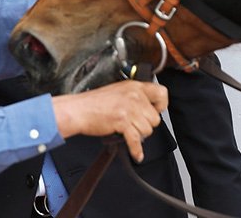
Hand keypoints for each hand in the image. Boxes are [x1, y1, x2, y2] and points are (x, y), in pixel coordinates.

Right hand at [51, 80, 167, 161]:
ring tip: (126, 131)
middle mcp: (134, 96)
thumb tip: (148, 109)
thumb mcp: (118, 90)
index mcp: (134, 86)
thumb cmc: (94, 103)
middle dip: (146, 125)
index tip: (156, 111)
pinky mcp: (122, 122)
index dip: (161, 105)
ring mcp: (129, 109)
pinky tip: (136, 154)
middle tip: (134, 125)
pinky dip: (136, 150)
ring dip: (138, 135)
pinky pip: (136, 140)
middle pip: (155, 118)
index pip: (161, 93)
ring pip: (147, 130)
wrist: (79, 110)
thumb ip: (134, 97)